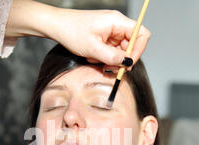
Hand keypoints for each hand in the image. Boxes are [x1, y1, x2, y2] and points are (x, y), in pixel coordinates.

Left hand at [6, 1, 150, 66]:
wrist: (56, 26)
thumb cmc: (72, 31)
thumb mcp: (92, 48)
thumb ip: (112, 57)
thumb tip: (128, 63)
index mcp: (117, 21)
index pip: (142, 34)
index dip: (138, 50)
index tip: (127, 64)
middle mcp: (117, 24)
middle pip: (132, 45)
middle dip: (122, 60)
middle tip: (109, 69)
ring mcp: (111, 31)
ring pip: (121, 50)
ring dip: (111, 60)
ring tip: (96, 62)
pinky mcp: (104, 37)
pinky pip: (111, 51)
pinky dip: (104, 58)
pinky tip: (93, 58)